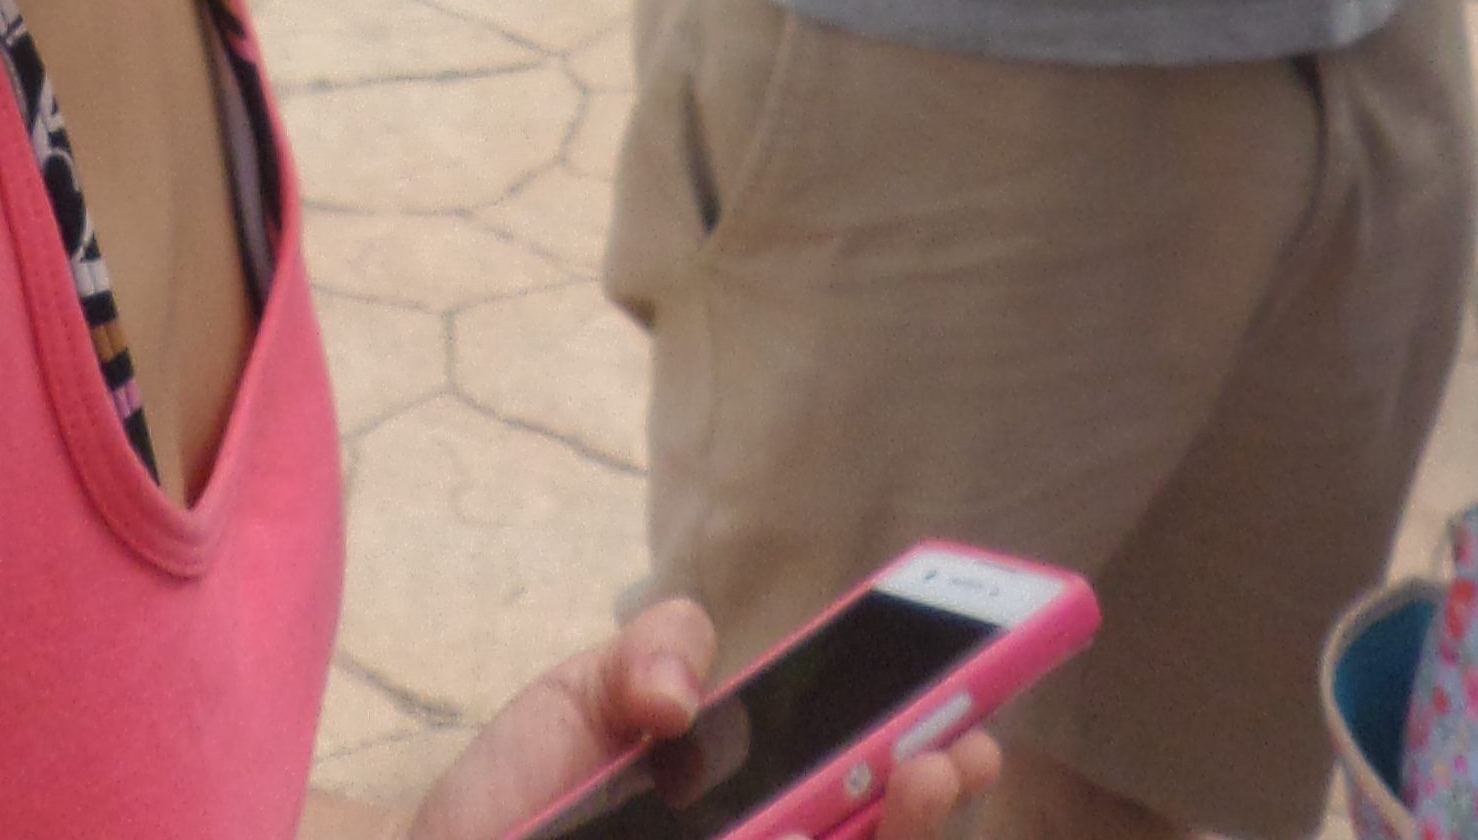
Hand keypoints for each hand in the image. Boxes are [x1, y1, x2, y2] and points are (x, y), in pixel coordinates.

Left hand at [399, 599, 1004, 839]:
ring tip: (916, 782)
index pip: (863, 783)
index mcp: (755, 805)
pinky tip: (817, 834)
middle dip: (935, 797)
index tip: (971, 701)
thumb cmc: (506, 807)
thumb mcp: (578, 703)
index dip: (929, 743)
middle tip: (955, 751)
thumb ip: (651, 655)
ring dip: (900, 839)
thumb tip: (686, 696)